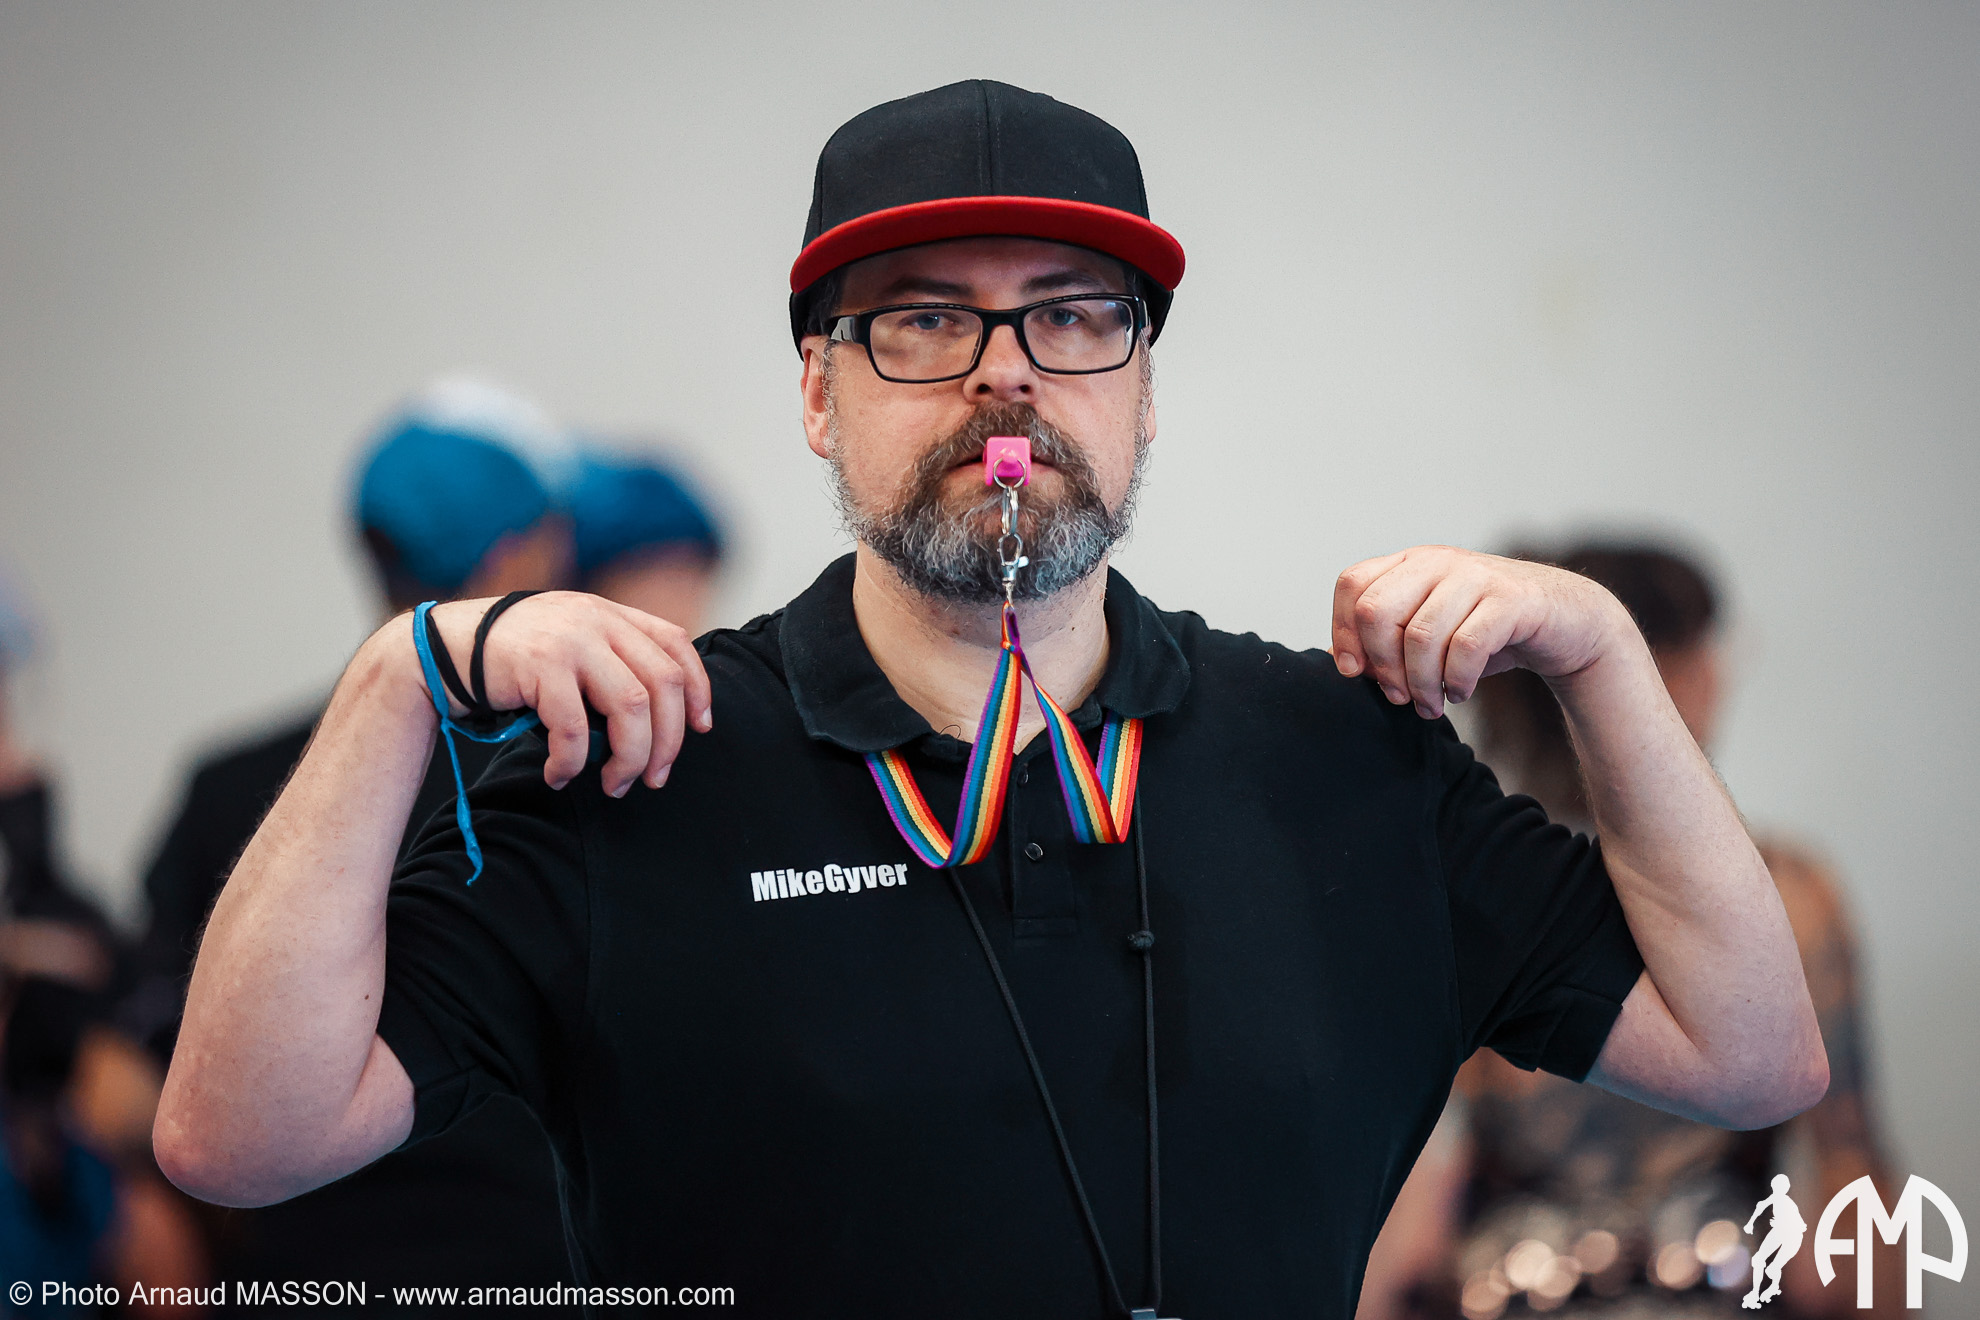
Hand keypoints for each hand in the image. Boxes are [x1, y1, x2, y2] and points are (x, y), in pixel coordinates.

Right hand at [417, 592, 711, 797]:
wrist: (439, 649)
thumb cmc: (510, 660)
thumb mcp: (569, 643)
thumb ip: (610, 660)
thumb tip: (659, 717)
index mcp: (609, 613)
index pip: (676, 645)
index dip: (699, 689)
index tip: (702, 728)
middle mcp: (596, 620)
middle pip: (664, 684)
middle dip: (669, 741)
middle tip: (654, 778)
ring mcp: (570, 639)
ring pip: (632, 707)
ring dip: (630, 757)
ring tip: (614, 785)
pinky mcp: (540, 665)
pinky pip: (576, 728)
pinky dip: (573, 762)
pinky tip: (561, 776)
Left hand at [1330, 546, 1634, 719]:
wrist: (1567, 623)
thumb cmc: (1488, 632)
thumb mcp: (1431, 632)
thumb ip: (1389, 640)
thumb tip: (1347, 666)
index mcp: (1411, 564)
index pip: (1353, 585)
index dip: (1343, 632)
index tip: (1356, 673)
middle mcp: (1438, 562)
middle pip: (1377, 611)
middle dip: (1382, 665)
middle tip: (1398, 696)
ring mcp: (1475, 576)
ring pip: (1420, 636)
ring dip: (1421, 684)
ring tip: (1431, 705)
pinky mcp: (1511, 600)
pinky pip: (1466, 646)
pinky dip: (1457, 680)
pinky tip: (1461, 693)